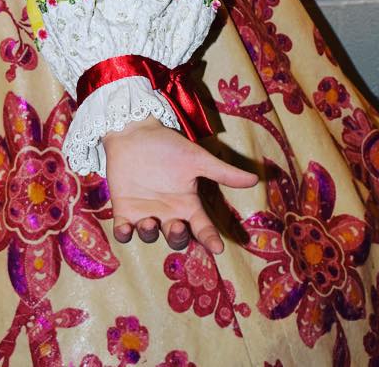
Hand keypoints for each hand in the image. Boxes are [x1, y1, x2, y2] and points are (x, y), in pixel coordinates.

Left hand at [102, 117, 258, 254]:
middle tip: (177, 227)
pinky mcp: (124, 210)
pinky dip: (123, 235)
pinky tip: (125, 230)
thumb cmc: (167, 144)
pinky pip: (123, 231)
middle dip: (177, 238)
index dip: (210, 239)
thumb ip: (222, 172)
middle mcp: (168, 213)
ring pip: (150, 236)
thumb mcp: (196, 158)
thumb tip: (255, 179)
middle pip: (177, 237)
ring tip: (150, 222)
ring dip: (150, 234)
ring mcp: (146, 213)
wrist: (134, 131)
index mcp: (187, 203)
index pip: (202, 228)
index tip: (218, 248)